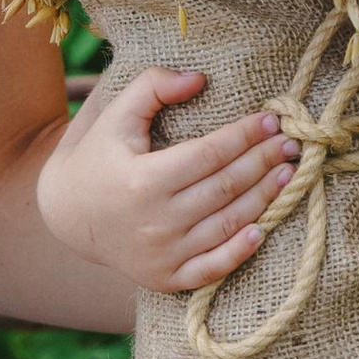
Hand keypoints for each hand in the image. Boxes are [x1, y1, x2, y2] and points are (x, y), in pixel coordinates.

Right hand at [35, 66, 290, 296]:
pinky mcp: (165, 278)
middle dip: (264, 162)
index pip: (210, 154)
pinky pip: (212, 268)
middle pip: (225, 187)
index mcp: (142, 180)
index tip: (271, 119)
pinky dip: (240, 251)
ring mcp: (162, 254)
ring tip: (288, 173)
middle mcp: (155, 221)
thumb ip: (152, 86)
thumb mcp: (115, 115)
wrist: (67, 215)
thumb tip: (199, 79)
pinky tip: (263, 228)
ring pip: (227, 224)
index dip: (245, 135)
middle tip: (291, 144)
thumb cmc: (99, 157)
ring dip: (265, 198)